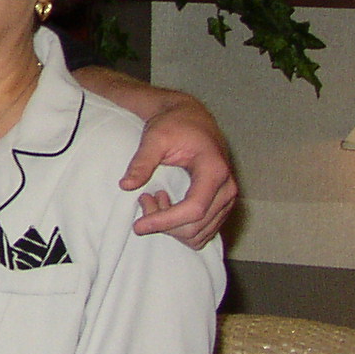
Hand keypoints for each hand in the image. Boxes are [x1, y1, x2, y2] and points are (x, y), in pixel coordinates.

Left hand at [120, 94, 236, 249]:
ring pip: (198, 234)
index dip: (165, 221)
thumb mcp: (154, 138)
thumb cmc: (174, 125)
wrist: (192, 119)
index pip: (193, 209)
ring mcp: (228, 200)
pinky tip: (167, 206)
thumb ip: (142, 162)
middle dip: (163, 223)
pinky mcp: (222, 206)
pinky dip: (180, 227)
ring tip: (153, 199)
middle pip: (195, 227)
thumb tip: (126, 185)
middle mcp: (227, 189)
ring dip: (171, 227)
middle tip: (143, 199)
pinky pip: (202, 232)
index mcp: (215, 171)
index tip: (138, 225)